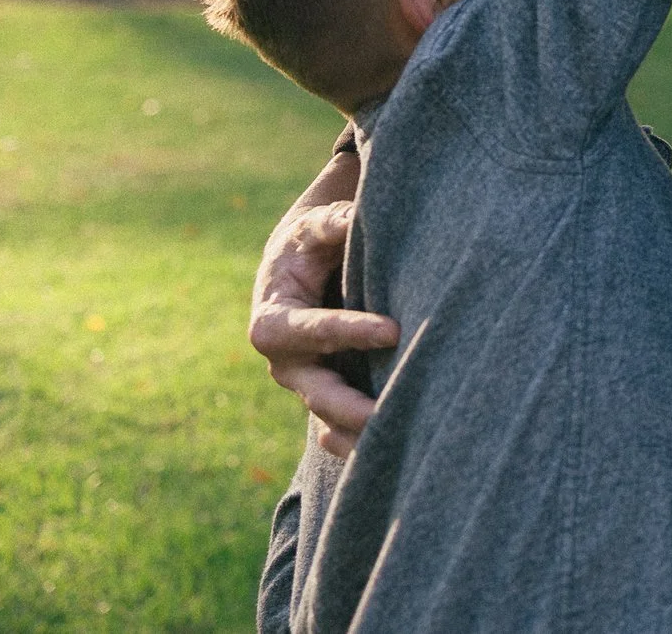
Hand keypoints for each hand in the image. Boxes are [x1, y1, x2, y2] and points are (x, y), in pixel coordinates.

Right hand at [248, 150, 397, 456]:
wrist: (304, 264)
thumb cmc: (311, 242)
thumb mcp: (316, 227)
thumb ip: (333, 224)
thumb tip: (353, 217)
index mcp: (274, 319)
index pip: (311, 330)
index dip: (348, 331)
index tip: (392, 330)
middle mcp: (286, 361)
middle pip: (314, 391)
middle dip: (348, 405)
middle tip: (387, 416)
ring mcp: (306, 383)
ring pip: (328, 417)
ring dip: (358, 433)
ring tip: (397, 442)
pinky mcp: (328, 394)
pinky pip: (338, 427)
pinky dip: (357, 442)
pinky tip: (388, 454)